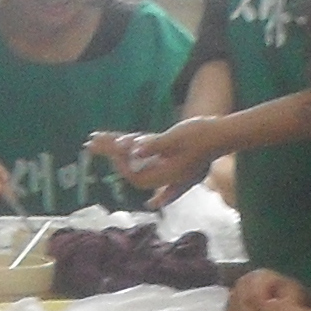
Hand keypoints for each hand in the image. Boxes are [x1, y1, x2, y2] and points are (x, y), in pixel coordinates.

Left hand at [94, 115, 227, 201]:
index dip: (121, 163)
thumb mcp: (176, 138)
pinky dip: (132, 153)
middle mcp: (163, 175)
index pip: (135, 174)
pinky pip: (145, 158)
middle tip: (89, 143)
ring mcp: (166, 168)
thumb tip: (133, 149)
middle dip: (110, 155)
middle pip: (131, 169)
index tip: (112, 148)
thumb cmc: (201, 135)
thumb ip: (154, 146)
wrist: (222, 135)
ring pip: (136, 162)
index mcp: (165, 174)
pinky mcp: (169, 159)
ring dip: (117, 151)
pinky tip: (121, 153)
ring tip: (98, 140)